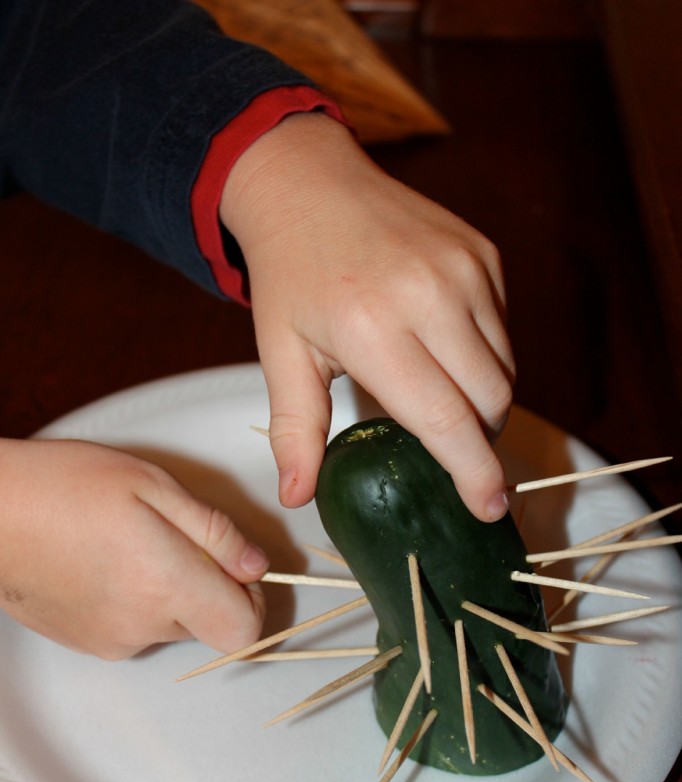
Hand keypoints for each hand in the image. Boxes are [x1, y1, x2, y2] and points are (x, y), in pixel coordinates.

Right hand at [0, 439, 267, 657]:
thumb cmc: (62, 487)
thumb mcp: (152, 486)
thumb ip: (214, 531)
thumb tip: (254, 565)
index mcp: (167, 584)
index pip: (244, 628)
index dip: (251, 600)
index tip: (235, 569)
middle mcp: (143, 626)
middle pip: (208, 624)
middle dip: (204, 585)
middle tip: (170, 537)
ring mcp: (112, 641)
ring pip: (170, 625)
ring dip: (166, 591)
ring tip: (127, 544)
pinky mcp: (88, 644)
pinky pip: (135, 629)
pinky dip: (134, 601)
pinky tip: (104, 562)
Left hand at [221, 114, 513, 521]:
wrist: (309, 184)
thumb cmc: (292, 277)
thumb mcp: (282, 354)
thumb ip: (296, 430)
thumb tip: (297, 497)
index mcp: (374, 329)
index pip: (445, 419)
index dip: (472, 472)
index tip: (488, 507)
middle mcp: (429, 296)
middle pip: (490, 400)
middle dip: (479, 439)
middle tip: (450, 450)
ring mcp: (464, 269)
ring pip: (505, 368)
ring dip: (485, 400)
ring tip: (444, 399)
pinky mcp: (484, 253)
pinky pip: (504, 329)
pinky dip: (486, 356)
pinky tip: (446, 351)